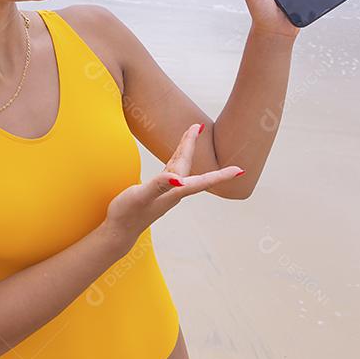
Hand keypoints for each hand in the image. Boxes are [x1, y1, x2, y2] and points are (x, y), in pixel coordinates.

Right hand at [103, 123, 244, 249]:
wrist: (119, 231)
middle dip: (192, 145)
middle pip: (188, 165)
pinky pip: (171, 170)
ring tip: (191, 133)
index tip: (240, 170)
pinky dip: (175, 158)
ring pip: (180, 166)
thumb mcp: (140, 197)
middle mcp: (173, 191)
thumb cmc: (127, 214)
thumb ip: (158, 186)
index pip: (202, 180)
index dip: (221, 175)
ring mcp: (166, 191)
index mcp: (174, 192)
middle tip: (199, 127)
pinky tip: (175, 156)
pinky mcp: (157, 190)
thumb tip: (179, 179)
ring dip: (185, 150)